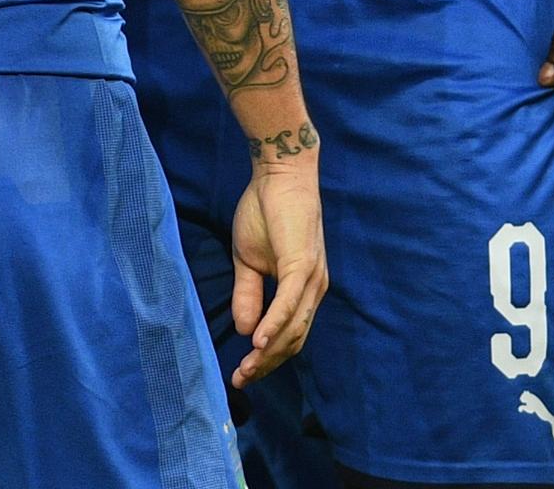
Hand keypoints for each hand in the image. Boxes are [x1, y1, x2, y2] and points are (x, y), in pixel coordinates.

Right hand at [227, 148, 326, 386]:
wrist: (278, 174)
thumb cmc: (265, 212)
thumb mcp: (248, 261)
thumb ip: (247, 295)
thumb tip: (245, 331)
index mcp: (303, 290)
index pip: (289, 336)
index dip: (266, 359)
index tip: (241, 375)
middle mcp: (314, 289)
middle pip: (294, 341)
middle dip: (266, 365)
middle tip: (240, 380)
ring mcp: (312, 278)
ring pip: (293, 328)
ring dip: (269, 353)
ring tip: (245, 368)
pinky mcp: (303, 264)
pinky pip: (289, 303)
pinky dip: (274, 325)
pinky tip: (258, 342)